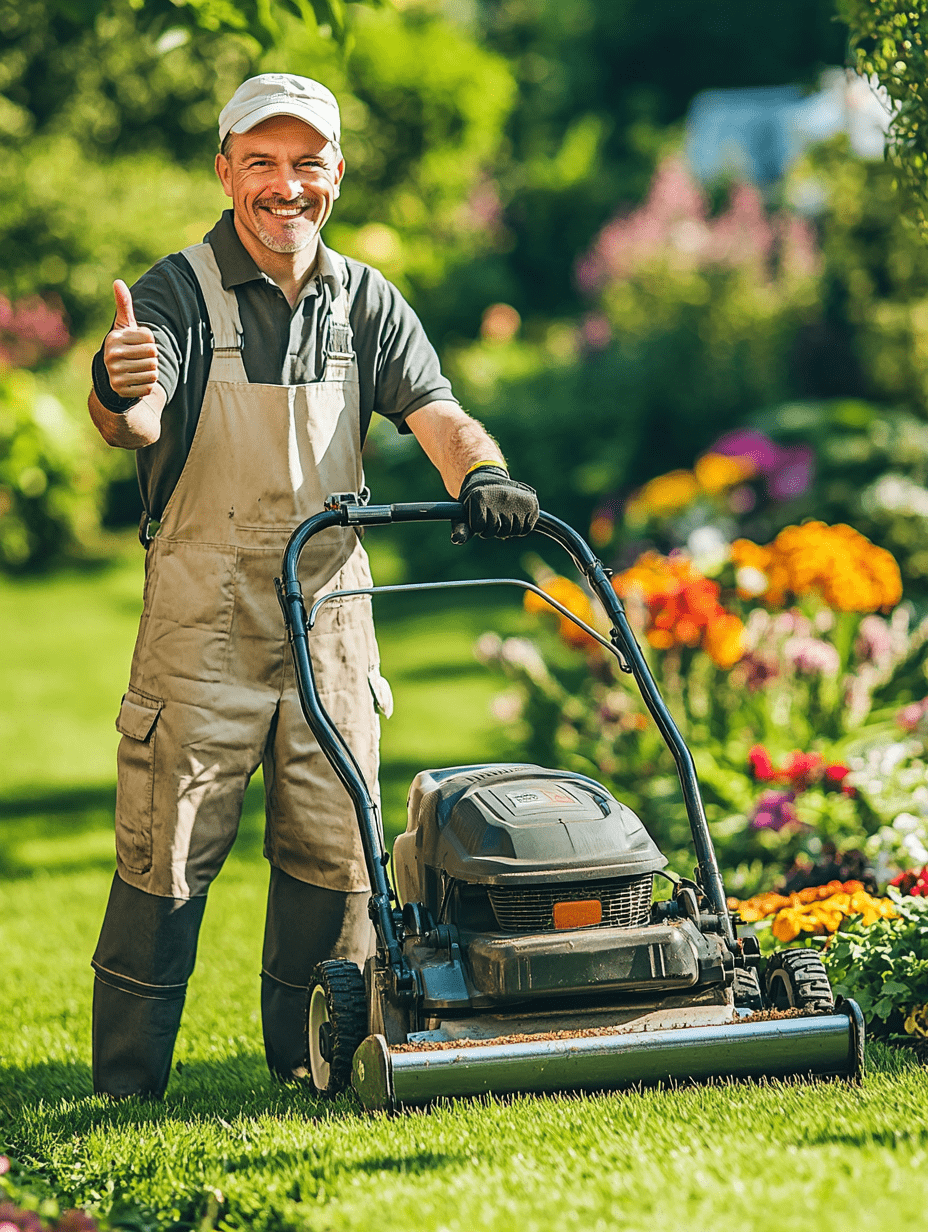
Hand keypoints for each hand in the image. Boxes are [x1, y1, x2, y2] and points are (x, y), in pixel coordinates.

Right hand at [103, 281, 158, 399]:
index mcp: (114, 338)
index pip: (150, 338)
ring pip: (153, 371)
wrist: (113, 377)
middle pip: (153, 355)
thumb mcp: (123, 326)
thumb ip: (124, 305)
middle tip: (139, 359)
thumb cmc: (124, 346)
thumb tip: (118, 281)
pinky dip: (147, 385)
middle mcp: (111, 356)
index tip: (137, 345)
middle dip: (152, 358)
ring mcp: (115, 374)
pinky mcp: (122, 390)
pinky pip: (149, 387)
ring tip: (138, 369)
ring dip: (151, 372)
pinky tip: (137, 381)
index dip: (149, 342)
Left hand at [457, 465, 538, 538]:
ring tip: (503, 515)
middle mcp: (500, 495)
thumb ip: (461, 528)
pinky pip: (526, 529)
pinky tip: (515, 516)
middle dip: (493, 529)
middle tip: (491, 516)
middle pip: (497, 531)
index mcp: (480, 496)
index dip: (478, 527)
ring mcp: (518, 498)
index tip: (479, 515)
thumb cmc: (474, 500)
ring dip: (507, 529)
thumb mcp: (463, 512)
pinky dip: (520, 527)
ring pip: (513, 531)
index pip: (479, 527)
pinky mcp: (532, 503)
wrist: (491, 481)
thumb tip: (457, 540)